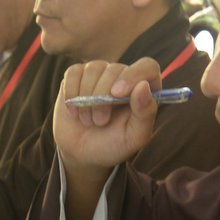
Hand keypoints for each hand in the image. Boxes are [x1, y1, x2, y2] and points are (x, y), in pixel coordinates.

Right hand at [52, 57, 164, 179]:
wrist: (82, 152)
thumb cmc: (113, 144)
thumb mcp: (134, 137)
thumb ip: (145, 113)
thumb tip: (144, 85)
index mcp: (143, 89)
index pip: (148, 66)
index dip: (133, 76)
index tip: (117, 94)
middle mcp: (123, 75)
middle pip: (115, 69)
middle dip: (103, 99)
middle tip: (100, 122)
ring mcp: (100, 72)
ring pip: (93, 69)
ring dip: (86, 99)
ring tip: (88, 120)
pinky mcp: (78, 75)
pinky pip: (74, 72)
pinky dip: (71, 93)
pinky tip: (74, 111)